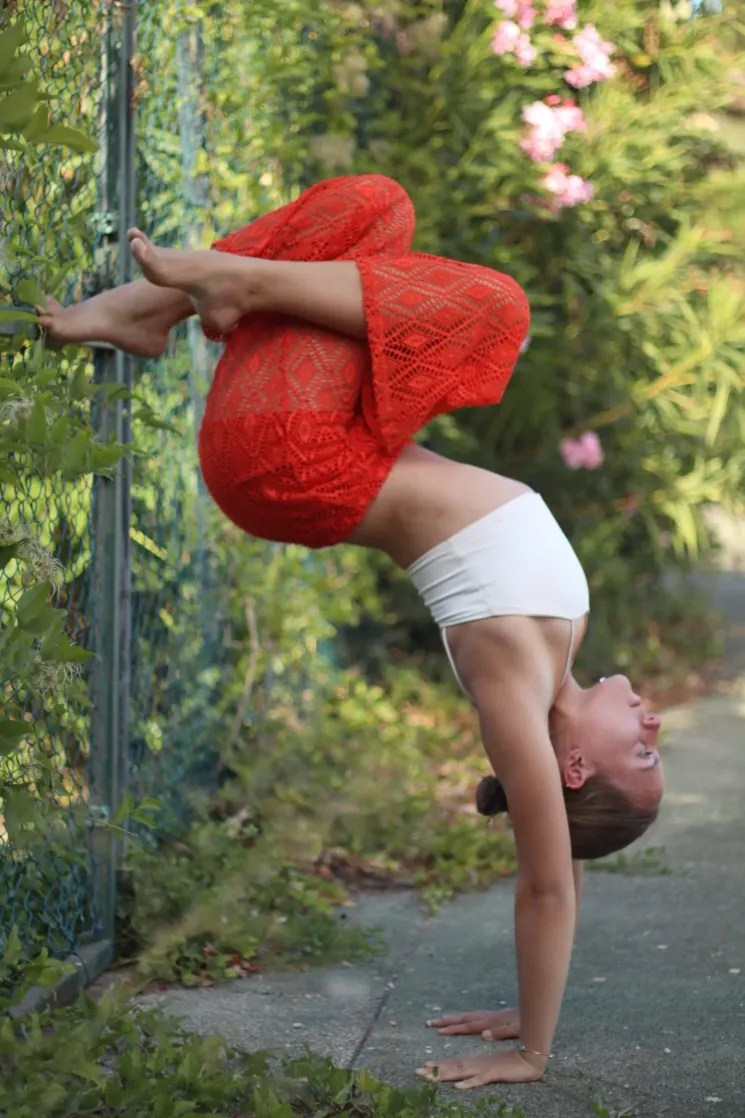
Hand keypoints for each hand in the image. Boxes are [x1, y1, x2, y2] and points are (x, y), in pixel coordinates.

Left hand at [416, 1048, 543, 1088]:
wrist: (528, 1059)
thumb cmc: (510, 1064)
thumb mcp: (491, 1067)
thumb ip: (478, 1070)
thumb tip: (464, 1075)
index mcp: (474, 1061)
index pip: (452, 1063)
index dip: (437, 1065)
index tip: (423, 1067)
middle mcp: (475, 1063)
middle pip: (451, 1067)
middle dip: (434, 1070)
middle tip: (417, 1071)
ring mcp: (483, 1068)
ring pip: (460, 1072)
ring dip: (444, 1075)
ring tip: (429, 1077)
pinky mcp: (493, 1074)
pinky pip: (478, 1080)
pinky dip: (468, 1083)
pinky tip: (457, 1087)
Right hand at [426, 1007, 519, 1040]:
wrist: (537, 1012)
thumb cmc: (528, 1024)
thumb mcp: (516, 1030)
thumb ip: (500, 1032)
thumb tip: (482, 1035)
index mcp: (490, 1022)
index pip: (467, 1026)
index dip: (453, 1028)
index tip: (438, 1030)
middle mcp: (487, 1017)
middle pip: (463, 1018)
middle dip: (447, 1021)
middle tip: (430, 1022)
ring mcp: (490, 1016)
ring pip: (468, 1016)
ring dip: (454, 1018)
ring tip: (441, 1019)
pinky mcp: (494, 1016)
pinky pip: (474, 1016)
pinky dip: (464, 1018)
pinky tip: (463, 1020)